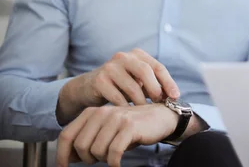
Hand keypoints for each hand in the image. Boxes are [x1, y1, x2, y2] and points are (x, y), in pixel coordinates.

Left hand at [56, 103, 177, 166]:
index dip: (61, 155)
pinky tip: (118, 164)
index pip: (66, 135)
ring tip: (113, 156)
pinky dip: (114, 163)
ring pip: (96, 150)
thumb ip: (87, 140)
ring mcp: (116, 118)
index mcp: (92, 112)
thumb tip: (66, 158)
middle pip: (80, 146)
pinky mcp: (129, 127)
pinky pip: (113, 153)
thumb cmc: (132, 127)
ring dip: (103, 160)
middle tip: (100, 160)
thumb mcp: (106, 131)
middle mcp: (102, 112)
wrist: (162, 117)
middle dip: (88, 159)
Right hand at [57, 48, 179, 124]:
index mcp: (137, 54)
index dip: (168, 82)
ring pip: (132, 86)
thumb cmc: (120, 85)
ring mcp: (110, 67)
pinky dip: (126, 107)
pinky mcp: (99, 80)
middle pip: (145, 71)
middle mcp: (123, 57)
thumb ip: (153, 84)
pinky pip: (117, 97)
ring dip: (141, 102)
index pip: (157, 67)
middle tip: (159, 103)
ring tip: (144, 110)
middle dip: (155, 89)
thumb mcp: (137, 81)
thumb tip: (174, 96)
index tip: (175, 96)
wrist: (88, 87)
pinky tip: (128, 114)